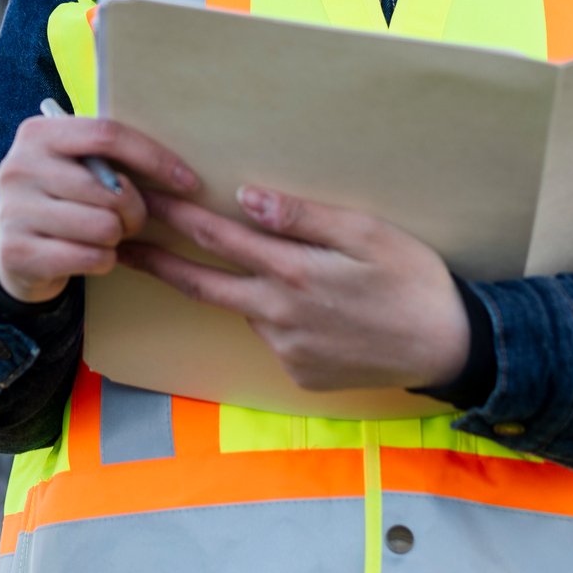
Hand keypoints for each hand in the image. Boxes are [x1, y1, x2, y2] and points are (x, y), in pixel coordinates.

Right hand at [0, 114, 198, 304]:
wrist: (14, 250)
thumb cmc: (62, 200)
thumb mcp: (74, 167)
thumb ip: (107, 157)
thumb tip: (176, 168)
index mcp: (37, 134)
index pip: (106, 134)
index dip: (153, 157)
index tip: (187, 181)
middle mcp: (18, 167)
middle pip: (111, 189)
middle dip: (136, 211)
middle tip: (132, 220)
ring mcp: (13, 210)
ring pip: (104, 227)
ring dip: (116, 238)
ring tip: (103, 236)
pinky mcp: (17, 252)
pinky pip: (91, 257)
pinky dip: (102, 260)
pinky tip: (87, 255)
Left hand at [120, 185, 469, 391]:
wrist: (450, 348)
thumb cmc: (412, 278)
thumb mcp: (365, 233)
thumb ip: (302, 216)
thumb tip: (246, 198)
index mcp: (292, 273)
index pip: (216, 238)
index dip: (174, 217)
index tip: (139, 201)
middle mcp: (278, 315)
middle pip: (203, 285)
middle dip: (159, 262)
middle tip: (122, 248)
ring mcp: (286, 350)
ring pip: (246, 308)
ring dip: (242, 287)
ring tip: (279, 271)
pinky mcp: (299, 373)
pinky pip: (275, 335)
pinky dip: (281, 316)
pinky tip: (321, 310)